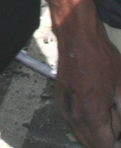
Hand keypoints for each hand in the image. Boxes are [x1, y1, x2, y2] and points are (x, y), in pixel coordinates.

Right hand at [54, 4, 120, 147]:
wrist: (76, 37)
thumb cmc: (99, 58)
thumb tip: (120, 132)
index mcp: (92, 115)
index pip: (104, 147)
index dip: (115, 144)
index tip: (119, 138)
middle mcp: (75, 116)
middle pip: (92, 145)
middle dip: (106, 140)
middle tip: (114, 121)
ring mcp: (64, 110)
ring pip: (82, 137)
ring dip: (96, 135)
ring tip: (107, 116)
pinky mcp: (59, 103)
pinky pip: (74, 126)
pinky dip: (86, 126)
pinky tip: (95, 112)